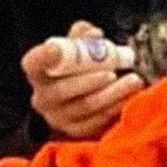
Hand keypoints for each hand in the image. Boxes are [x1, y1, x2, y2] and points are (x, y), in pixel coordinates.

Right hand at [22, 20, 144, 139]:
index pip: (34, 62)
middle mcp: (41, 96)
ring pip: (85, 106)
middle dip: (91, 81)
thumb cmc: (76, 65)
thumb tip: (95, 35)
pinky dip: (115, 108)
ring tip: (133, 82)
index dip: (44, 56)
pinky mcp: (75, 130)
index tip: (57, 49)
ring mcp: (57, 116)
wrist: (81, 93)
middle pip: (63, 89)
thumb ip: (82, 35)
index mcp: (37, 70)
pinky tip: (129, 97)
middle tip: (113, 73)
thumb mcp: (76, 45)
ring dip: (112, 94)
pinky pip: (96, 121)